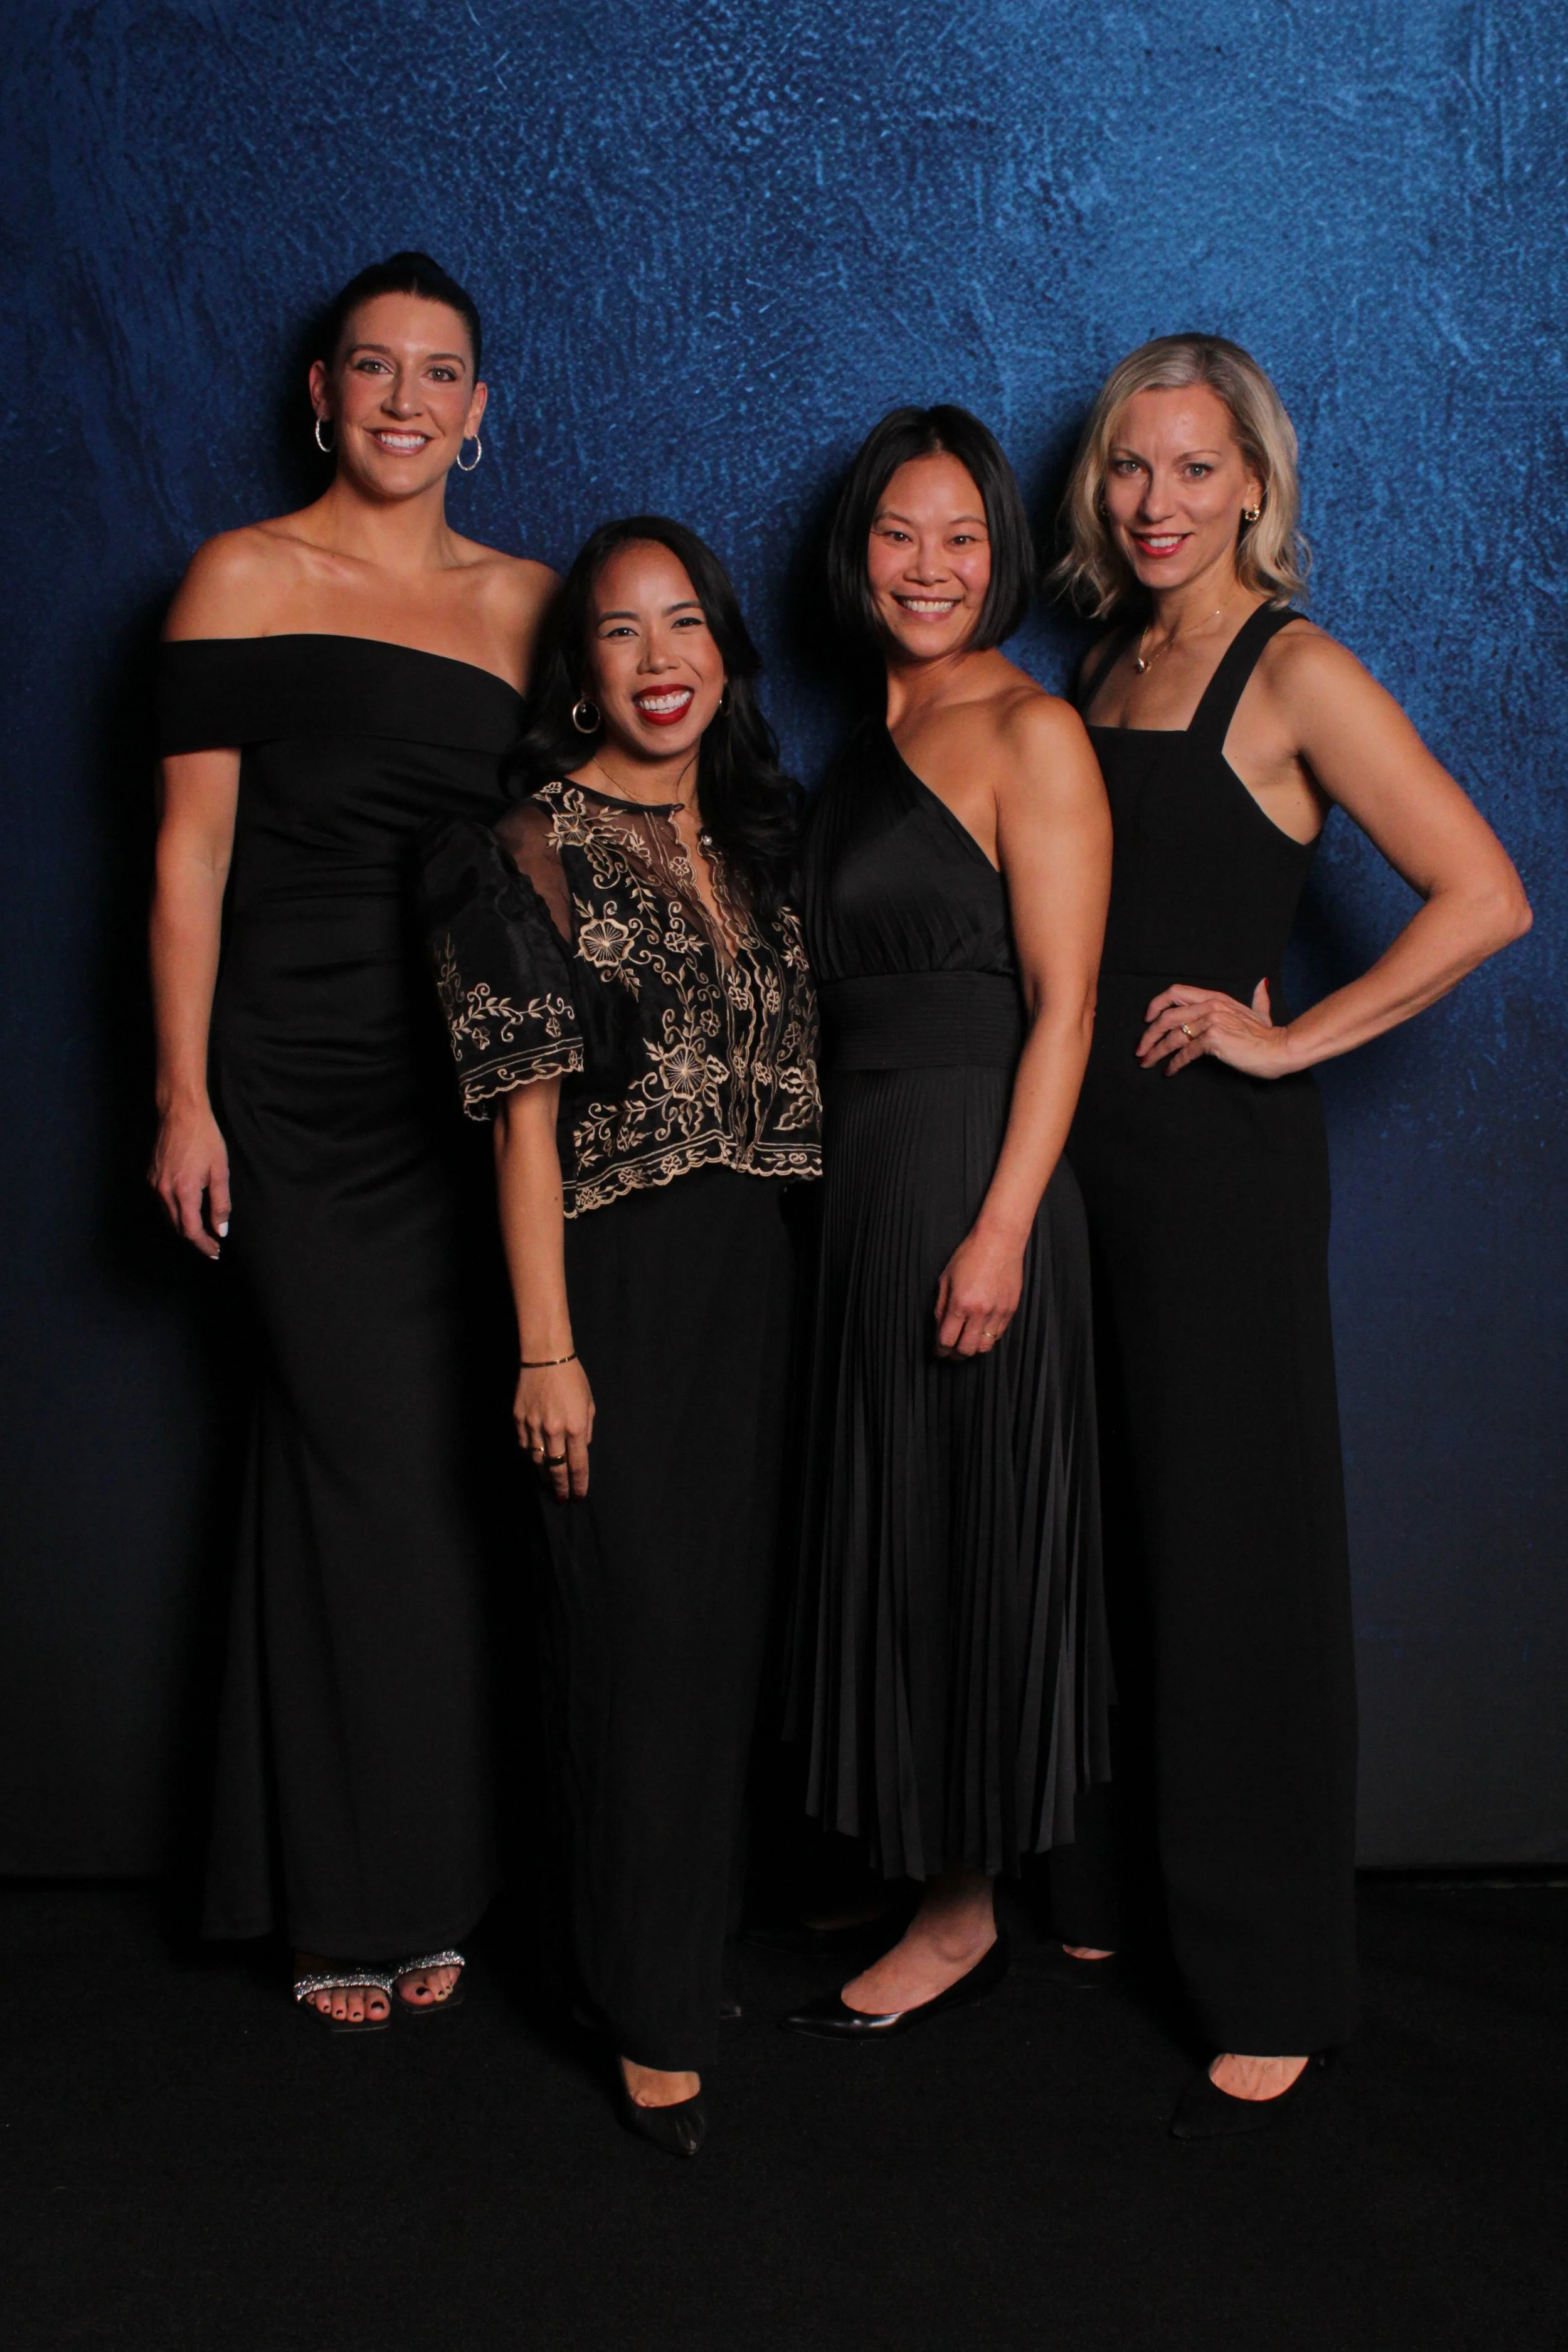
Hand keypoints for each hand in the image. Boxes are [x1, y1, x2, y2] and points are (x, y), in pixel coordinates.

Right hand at [149, 1099, 230, 1258]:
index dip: (204, 1245)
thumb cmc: (204, 1138)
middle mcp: (164, 1191)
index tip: (215, 1252)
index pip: (191, 1230)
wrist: (181, 1113)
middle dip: (195, 1239)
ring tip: (202, 1231)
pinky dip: (175, 1212)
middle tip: (212, 1244)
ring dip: (184, 1227)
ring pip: (168, 1217)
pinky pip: (162, 1203)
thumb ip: (221, 1204)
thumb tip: (221, 1230)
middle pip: (178, 1227)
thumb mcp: (220, 1171)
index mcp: (184, 1191)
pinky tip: (187, 1210)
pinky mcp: (151, 1177)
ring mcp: (154, 1184)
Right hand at [515, 1357, 594, 1500]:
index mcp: (575, 1427)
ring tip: (548, 1482)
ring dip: (544, 1474)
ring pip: (537, 1460)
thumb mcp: (588, 1404)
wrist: (545, 1357)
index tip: (579, 1495)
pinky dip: (530, 1455)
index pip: (578, 1464)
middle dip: (560, 1487)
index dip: (579, 1483)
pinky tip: (535, 1460)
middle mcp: (554, 1430)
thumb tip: (581, 1448)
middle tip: (561, 1498)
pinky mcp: (518, 1420)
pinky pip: (524, 1445)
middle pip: (556, 1468)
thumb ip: (586, 1429)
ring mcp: (533, 1426)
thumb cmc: (572, 1378)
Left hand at [935, 1224, 1024, 1358]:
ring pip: (985, 1346)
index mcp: (961, 1303)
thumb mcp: (946, 1279)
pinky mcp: (1011, 1309)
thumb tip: (940, 1328)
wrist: (1000, 1241)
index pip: (947, 1340)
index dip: (940, 1350)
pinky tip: (980, 1332)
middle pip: (966, 1349)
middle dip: (955, 1355)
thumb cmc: (970, 1255)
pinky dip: (987, 1338)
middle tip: (950, 1353)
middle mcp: (980, 1311)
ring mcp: (998, 1312)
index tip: (938, 1351)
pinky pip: (998, 1335)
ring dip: (973, 1349)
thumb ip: (941, 1306)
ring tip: (966, 1344)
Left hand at [1138, 979, 1297, 1078]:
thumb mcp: (1259, 1012)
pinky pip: (1185, 1052)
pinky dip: (1174, 1064)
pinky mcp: (1213, 1040)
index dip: (1156, 1004)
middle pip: (1167, 1016)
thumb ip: (1258, 998)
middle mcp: (1211, 1006)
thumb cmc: (1268, 1035)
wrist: (1279, 1049)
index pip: (1176, 992)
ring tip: (1147, 1063)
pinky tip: (1169, 1071)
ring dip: (1156, 1052)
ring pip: (1173, 1036)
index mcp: (1216, 998)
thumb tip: (1262, 985)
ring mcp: (1211, 1022)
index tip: (1147, 1019)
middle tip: (1140, 1049)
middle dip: (1149, 1034)